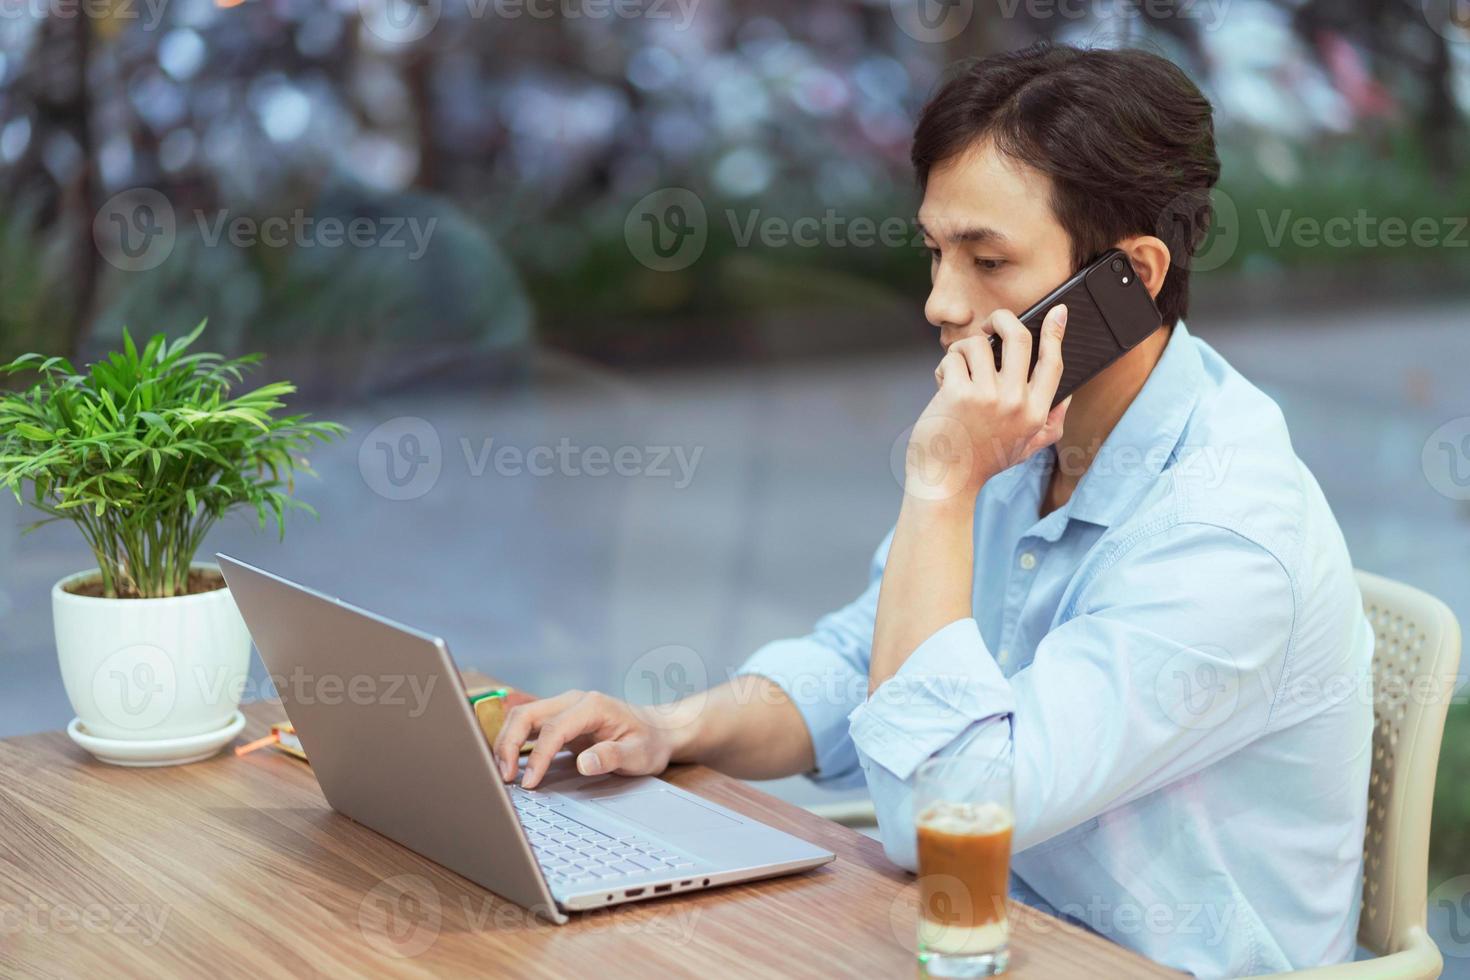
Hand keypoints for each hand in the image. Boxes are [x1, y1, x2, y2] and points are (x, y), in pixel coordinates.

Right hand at [492, 689, 676, 789]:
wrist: (657, 729)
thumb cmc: (649, 742)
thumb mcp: (638, 754)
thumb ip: (612, 757)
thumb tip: (584, 764)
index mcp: (592, 706)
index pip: (553, 729)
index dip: (538, 757)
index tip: (529, 783)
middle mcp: (573, 701)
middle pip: (527, 715)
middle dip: (509, 744)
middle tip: (504, 777)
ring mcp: (564, 708)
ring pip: (522, 717)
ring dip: (507, 742)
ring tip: (504, 773)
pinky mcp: (559, 719)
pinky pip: (529, 726)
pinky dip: (515, 742)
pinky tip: (512, 764)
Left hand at [904, 304, 1070, 502]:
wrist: (945, 484)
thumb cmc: (980, 463)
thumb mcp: (1025, 449)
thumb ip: (1049, 425)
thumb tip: (1067, 399)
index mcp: (1035, 413)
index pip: (1053, 363)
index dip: (1056, 333)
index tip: (1058, 312)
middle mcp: (1016, 402)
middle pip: (1019, 337)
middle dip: (1001, 320)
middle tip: (990, 325)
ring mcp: (988, 397)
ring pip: (979, 344)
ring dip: (963, 351)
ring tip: (958, 370)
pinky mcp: (959, 394)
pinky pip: (953, 358)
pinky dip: (945, 367)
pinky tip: (942, 386)